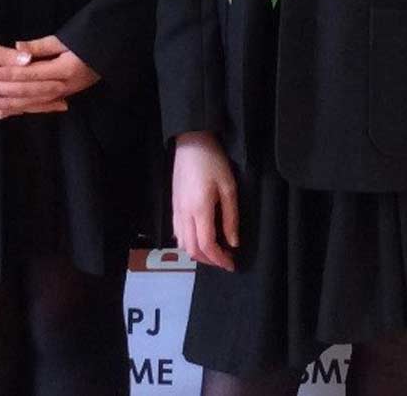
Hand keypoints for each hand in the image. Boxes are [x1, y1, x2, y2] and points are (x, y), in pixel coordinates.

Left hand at [0, 34, 99, 117]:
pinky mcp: (66, 95)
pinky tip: (15, 111)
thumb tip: (17, 48)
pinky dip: (28, 108)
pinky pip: (44, 104)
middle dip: (9, 98)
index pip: (31, 73)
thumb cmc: (89, 40)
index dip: (10, 74)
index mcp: (63, 69)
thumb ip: (41, 46)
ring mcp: (66, 93)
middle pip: (32, 94)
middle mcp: (64, 86)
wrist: (112, 53)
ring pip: (37, 103)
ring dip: (17, 108)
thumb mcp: (66, 39)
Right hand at [0, 35, 64, 118]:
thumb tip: (29, 59)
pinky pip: (0, 112)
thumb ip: (3, 55)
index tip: (62, 84)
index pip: (22, 87)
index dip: (43, 86)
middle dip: (44, 101)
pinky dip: (17, 111)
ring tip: (55, 106)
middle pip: (21, 102)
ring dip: (34, 108)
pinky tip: (27, 110)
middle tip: (66, 100)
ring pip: (13, 109)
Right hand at [172, 132, 238, 271]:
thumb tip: (233, 242)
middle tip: (225, 260)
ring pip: (183, 243)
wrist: (191, 143)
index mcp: (199, 210)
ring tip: (215, 251)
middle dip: (209, 260)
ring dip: (198, 253)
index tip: (231, 264)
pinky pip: (178, 232)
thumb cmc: (213, 161)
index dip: (219, 259)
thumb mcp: (229, 187)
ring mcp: (176, 210)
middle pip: (192, 249)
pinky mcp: (173, 205)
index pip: (207, 245)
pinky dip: (189, 242)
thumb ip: (231, 217)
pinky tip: (200, 238)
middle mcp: (184, 214)